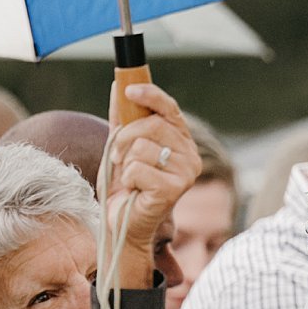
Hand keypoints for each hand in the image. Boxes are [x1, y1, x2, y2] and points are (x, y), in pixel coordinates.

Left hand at [106, 81, 199, 251]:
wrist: (121, 223)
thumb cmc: (124, 186)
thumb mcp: (120, 146)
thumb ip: (122, 118)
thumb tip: (118, 85)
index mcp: (181, 141)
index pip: (170, 109)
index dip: (151, 95)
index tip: (129, 90)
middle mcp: (190, 156)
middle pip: (152, 124)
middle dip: (124, 137)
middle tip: (118, 155)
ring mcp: (185, 174)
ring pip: (142, 146)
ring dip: (125, 161)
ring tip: (129, 177)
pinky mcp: (173, 190)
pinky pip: (138, 168)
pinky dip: (128, 178)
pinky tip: (135, 190)